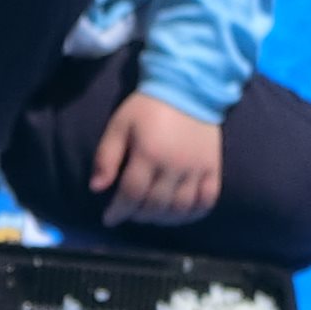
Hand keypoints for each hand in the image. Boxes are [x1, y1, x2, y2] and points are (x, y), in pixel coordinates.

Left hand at [91, 90, 221, 226]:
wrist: (188, 90)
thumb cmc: (147, 108)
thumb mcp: (118, 126)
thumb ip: (106, 156)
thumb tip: (96, 188)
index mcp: (148, 154)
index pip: (132, 193)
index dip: (119, 211)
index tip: (109, 218)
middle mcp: (175, 165)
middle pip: (156, 204)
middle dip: (138, 215)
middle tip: (129, 214)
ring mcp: (197, 168)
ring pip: (181, 207)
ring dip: (163, 218)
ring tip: (150, 216)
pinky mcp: (214, 168)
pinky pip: (208, 199)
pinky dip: (194, 214)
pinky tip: (180, 215)